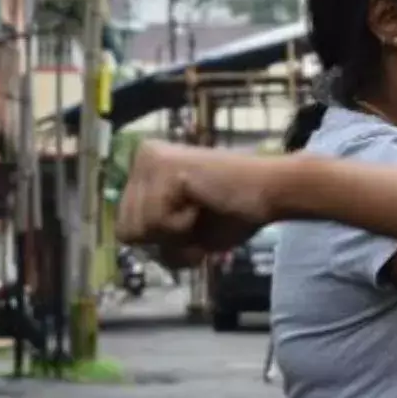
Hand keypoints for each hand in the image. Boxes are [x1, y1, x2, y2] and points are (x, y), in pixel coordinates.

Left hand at [116, 142, 277, 266]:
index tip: (192, 223)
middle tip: (198, 218)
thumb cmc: (234, 213)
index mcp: (145, 168)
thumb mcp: (183, 232)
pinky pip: (158, 221)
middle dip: (166, 239)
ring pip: (139, 228)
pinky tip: (203, 202)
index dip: (161, 240)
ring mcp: (150, 159)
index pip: (125, 227)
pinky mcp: (164, 167)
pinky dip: (184, 225)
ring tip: (201, 209)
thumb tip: (126, 239)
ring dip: (176, 233)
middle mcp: (142, 156)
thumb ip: (154, 234)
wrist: (271, 192)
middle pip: (126, 230)